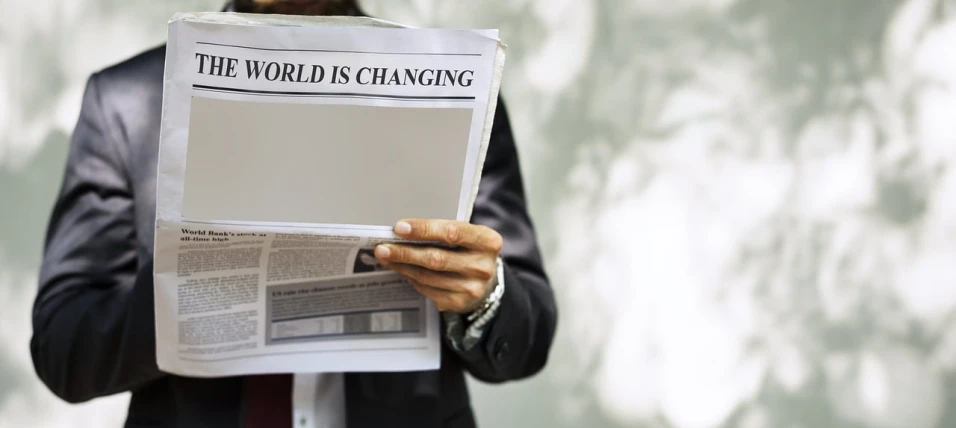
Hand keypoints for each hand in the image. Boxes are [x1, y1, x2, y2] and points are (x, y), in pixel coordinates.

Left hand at [375, 219, 502, 313]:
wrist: (487, 283)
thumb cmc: (470, 250)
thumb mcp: (469, 236)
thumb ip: (445, 231)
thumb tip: (404, 229)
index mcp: (488, 241)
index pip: (452, 232)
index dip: (424, 229)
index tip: (399, 228)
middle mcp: (482, 266)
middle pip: (436, 258)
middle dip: (405, 252)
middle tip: (382, 247)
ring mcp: (472, 288)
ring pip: (428, 276)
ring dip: (402, 266)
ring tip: (385, 257)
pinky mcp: (459, 302)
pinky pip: (427, 289)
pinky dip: (410, 277)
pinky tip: (400, 269)